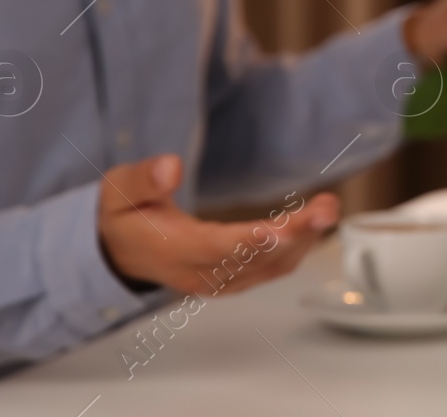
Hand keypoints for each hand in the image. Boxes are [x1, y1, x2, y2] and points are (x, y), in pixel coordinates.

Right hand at [97, 153, 337, 295]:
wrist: (118, 252)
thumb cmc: (123, 216)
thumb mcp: (118, 190)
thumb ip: (143, 180)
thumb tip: (171, 167)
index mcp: (171, 251)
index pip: (217, 249)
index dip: (253, 240)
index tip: (284, 226)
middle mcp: (200, 273)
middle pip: (254, 258)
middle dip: (295, 235)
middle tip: (326, 208)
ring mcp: (219, 280)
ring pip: (270, 266)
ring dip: (304, 240)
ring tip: (328, 208)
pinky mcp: (233, 278)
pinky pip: (271, 268)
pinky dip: (296, 248)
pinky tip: (314, 223)